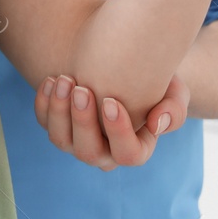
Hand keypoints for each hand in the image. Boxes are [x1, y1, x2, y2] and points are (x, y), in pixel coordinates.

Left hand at [33, 71, 191, 170]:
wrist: (124, 63)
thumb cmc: (154, 80)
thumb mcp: (174, 92)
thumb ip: (174, 109)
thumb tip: (157, 123)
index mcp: (135, 150)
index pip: (128, 155)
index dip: (118, 132)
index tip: (111, 100)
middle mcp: (104, 152)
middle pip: (89, 152)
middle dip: (83, 121)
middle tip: (82, 89)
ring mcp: (77, 141)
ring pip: (61, 140)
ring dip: (59, 112)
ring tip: (64, 80)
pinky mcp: (58, 124)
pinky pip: (44, 123)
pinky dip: (44, 104)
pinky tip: (52, 80)